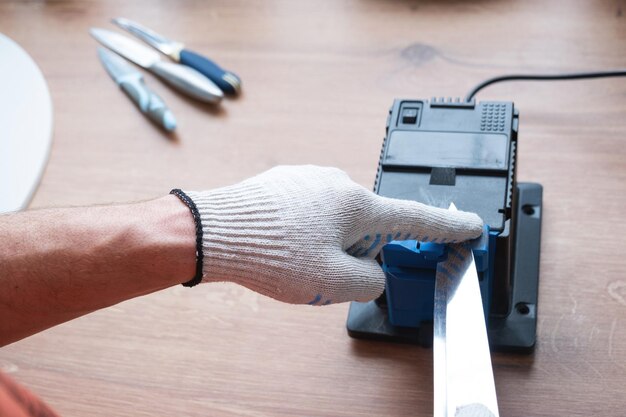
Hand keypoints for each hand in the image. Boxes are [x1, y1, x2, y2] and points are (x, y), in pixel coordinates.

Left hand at [183, 166, 482, 304]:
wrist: (214, 230)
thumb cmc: (270, 253)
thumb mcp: (332, 281)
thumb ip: (368, 281)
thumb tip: (372, 273)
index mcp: (356, 204)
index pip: (413, 218)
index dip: (446, 227)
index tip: (470, 225)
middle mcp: (336, 183)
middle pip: (367, 226)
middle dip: (354, 252)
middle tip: (323, 271)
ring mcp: (310, 178)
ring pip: (336, 220)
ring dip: (326, 244)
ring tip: (294, 259)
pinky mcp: (286, 181)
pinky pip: (310, 211)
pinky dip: (305, 231)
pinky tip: (283, 243)